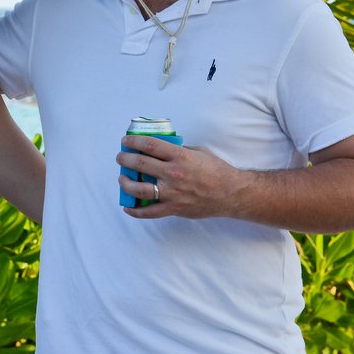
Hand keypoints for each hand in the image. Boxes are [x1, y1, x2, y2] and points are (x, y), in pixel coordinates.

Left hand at [116, 134, 245, 219]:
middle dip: (126, 159)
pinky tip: (127, 207)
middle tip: (121, 158)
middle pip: (140, 164)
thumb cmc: (216, 170)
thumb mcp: (198, 152)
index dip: (134, 142)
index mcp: (180, 156)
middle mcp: (174, 174)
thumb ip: (179, 150)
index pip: (150, 145)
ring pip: (139, 189)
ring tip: (123, 178)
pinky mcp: (174, 208)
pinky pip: (149, 212)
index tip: (126, 141)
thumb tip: (160, 149)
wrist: (231, 194)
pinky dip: (135, 211)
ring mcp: (173, 193)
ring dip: (126, 183)